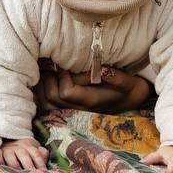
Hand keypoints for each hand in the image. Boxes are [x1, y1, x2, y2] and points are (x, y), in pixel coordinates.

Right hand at [0, 137, 48, 170]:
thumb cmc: (24, 149)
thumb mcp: (34, 149)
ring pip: (10, 156)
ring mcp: (7, 149)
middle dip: (28, 166)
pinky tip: (1, 169)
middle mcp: (18, 146)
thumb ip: (42, 155)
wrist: (8, 138)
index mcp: (29, 146)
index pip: (36, 154)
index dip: (40, 164)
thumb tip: (45, 162)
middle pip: (24, 155)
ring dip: (14, 165)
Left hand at [34, 59, 153, 113]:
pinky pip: (47, 103)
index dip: (63, 76)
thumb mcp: (129, 83)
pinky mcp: (68, 108)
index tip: (66, 62)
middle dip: (50, 78)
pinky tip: (47, 78)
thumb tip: (103, 70)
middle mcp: (79, 108)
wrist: (129, 101)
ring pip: (47, 102)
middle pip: (53, 97)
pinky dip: (43, 90)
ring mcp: (72, 109)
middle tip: (53, 63)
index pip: (67, 92)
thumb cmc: (128, 89)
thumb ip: (118, 78)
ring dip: (44, 84)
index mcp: (92, 101)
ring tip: (48, 69)